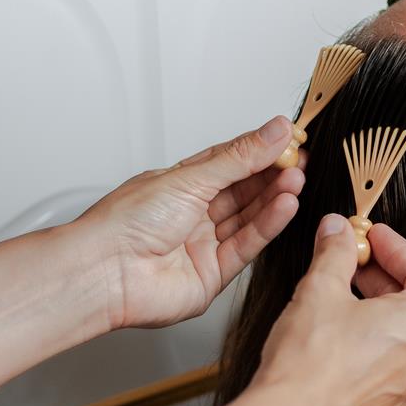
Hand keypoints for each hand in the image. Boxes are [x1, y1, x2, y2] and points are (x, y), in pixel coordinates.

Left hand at [75, 116, 304, 330]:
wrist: (105, 271)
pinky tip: (285, 205)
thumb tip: (274, 131)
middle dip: (273, 174)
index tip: (289, 138)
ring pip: (248, 217)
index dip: (260, 150)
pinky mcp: (213, 274)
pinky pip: (247, 245)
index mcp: (180, 185)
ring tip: (297, 179)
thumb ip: (239, 158)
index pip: (229, 162)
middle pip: (243, 190)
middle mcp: (192, 214)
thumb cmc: (126, 223)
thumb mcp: (190, 177)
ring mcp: (203, 244)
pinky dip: (268, 224)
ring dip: (274, 197)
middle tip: (300, 158)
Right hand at [252, 216, 405, 405]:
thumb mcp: (320, 289)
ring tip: (340, 295)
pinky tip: (338, 334)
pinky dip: (373, 342)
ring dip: (377, 309)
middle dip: (384, 276)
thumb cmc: (309, 364)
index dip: (399, 249)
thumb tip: (337, 230)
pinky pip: (391, 364)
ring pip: (404, 336)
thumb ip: (335, 252)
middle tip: (353, 261)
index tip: (373, 238)